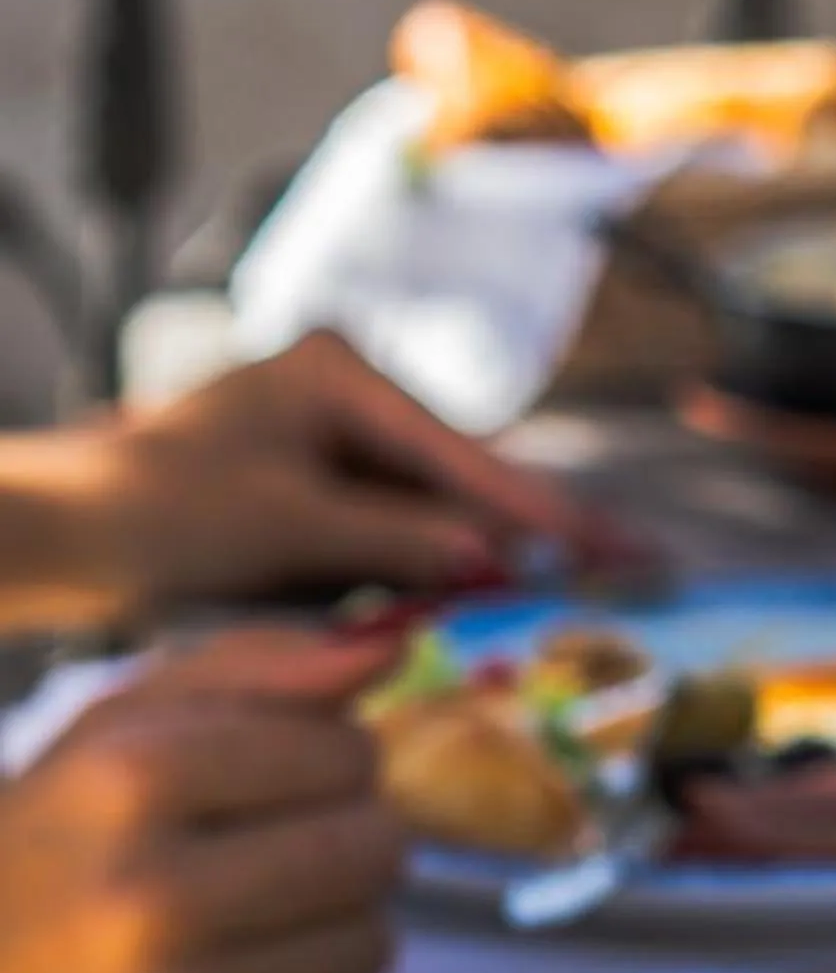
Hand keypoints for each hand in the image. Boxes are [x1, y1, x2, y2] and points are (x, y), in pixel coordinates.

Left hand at [0, 331, 649, 629]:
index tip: (618, 545)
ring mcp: (327, 448)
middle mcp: (340, 397)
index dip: (548, 508)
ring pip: (439, 511)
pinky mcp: (312, 499)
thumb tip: (495, 556)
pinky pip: (400, 536)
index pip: (465, 453)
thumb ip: (398, 537)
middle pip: (465, 477)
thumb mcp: (288, 524)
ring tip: (598, 585)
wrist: (59, 536)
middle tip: (639, 565)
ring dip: (502, 556)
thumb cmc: (156, 510)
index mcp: (337, 372)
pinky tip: (504, 599)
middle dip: (545, 528)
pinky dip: (443, 571)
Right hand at [0, 627, 404, 972]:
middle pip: (375, 847)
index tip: (291, 785)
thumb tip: (386, 650)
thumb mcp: (106, 740)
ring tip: (254, 938)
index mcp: (126, 781)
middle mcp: (153, 896)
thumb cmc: (41, 861)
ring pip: (375, 943)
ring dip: (336, 935)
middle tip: (283, 864)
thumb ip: (248, 676)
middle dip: (347, 845)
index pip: (343, 753)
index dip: (334, 765)